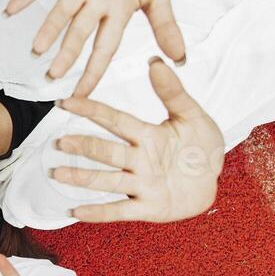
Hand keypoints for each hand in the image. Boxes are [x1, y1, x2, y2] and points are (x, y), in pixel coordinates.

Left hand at [5, 0, 185, 96]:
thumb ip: (165, 24)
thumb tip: (179, 58)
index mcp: (118, 12)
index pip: (105, 48)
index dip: (93, 72)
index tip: (80, 95)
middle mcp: (97, 2)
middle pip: (81, 33)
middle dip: (67, 54)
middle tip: (51, 76)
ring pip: (64, 9)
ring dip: (50, 28)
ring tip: (36, 48)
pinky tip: (10, 8)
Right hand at [52, 58, 224, 222]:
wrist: (216, 178)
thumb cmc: (201, 145)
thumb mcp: (192, 114)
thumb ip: (173, 92)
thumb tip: (156, 62)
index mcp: (147, 135)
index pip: (114, 120)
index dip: (91, 110)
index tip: (65, 102)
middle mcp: (139, 159)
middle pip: (106, 151)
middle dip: (83, 146)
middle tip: (60, 142)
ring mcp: (142, 184)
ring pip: (108, 180)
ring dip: (82, 178)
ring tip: (58, 173)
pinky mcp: (150, 208)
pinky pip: (121, 210)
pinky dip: (100, 212)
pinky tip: (76, 211)